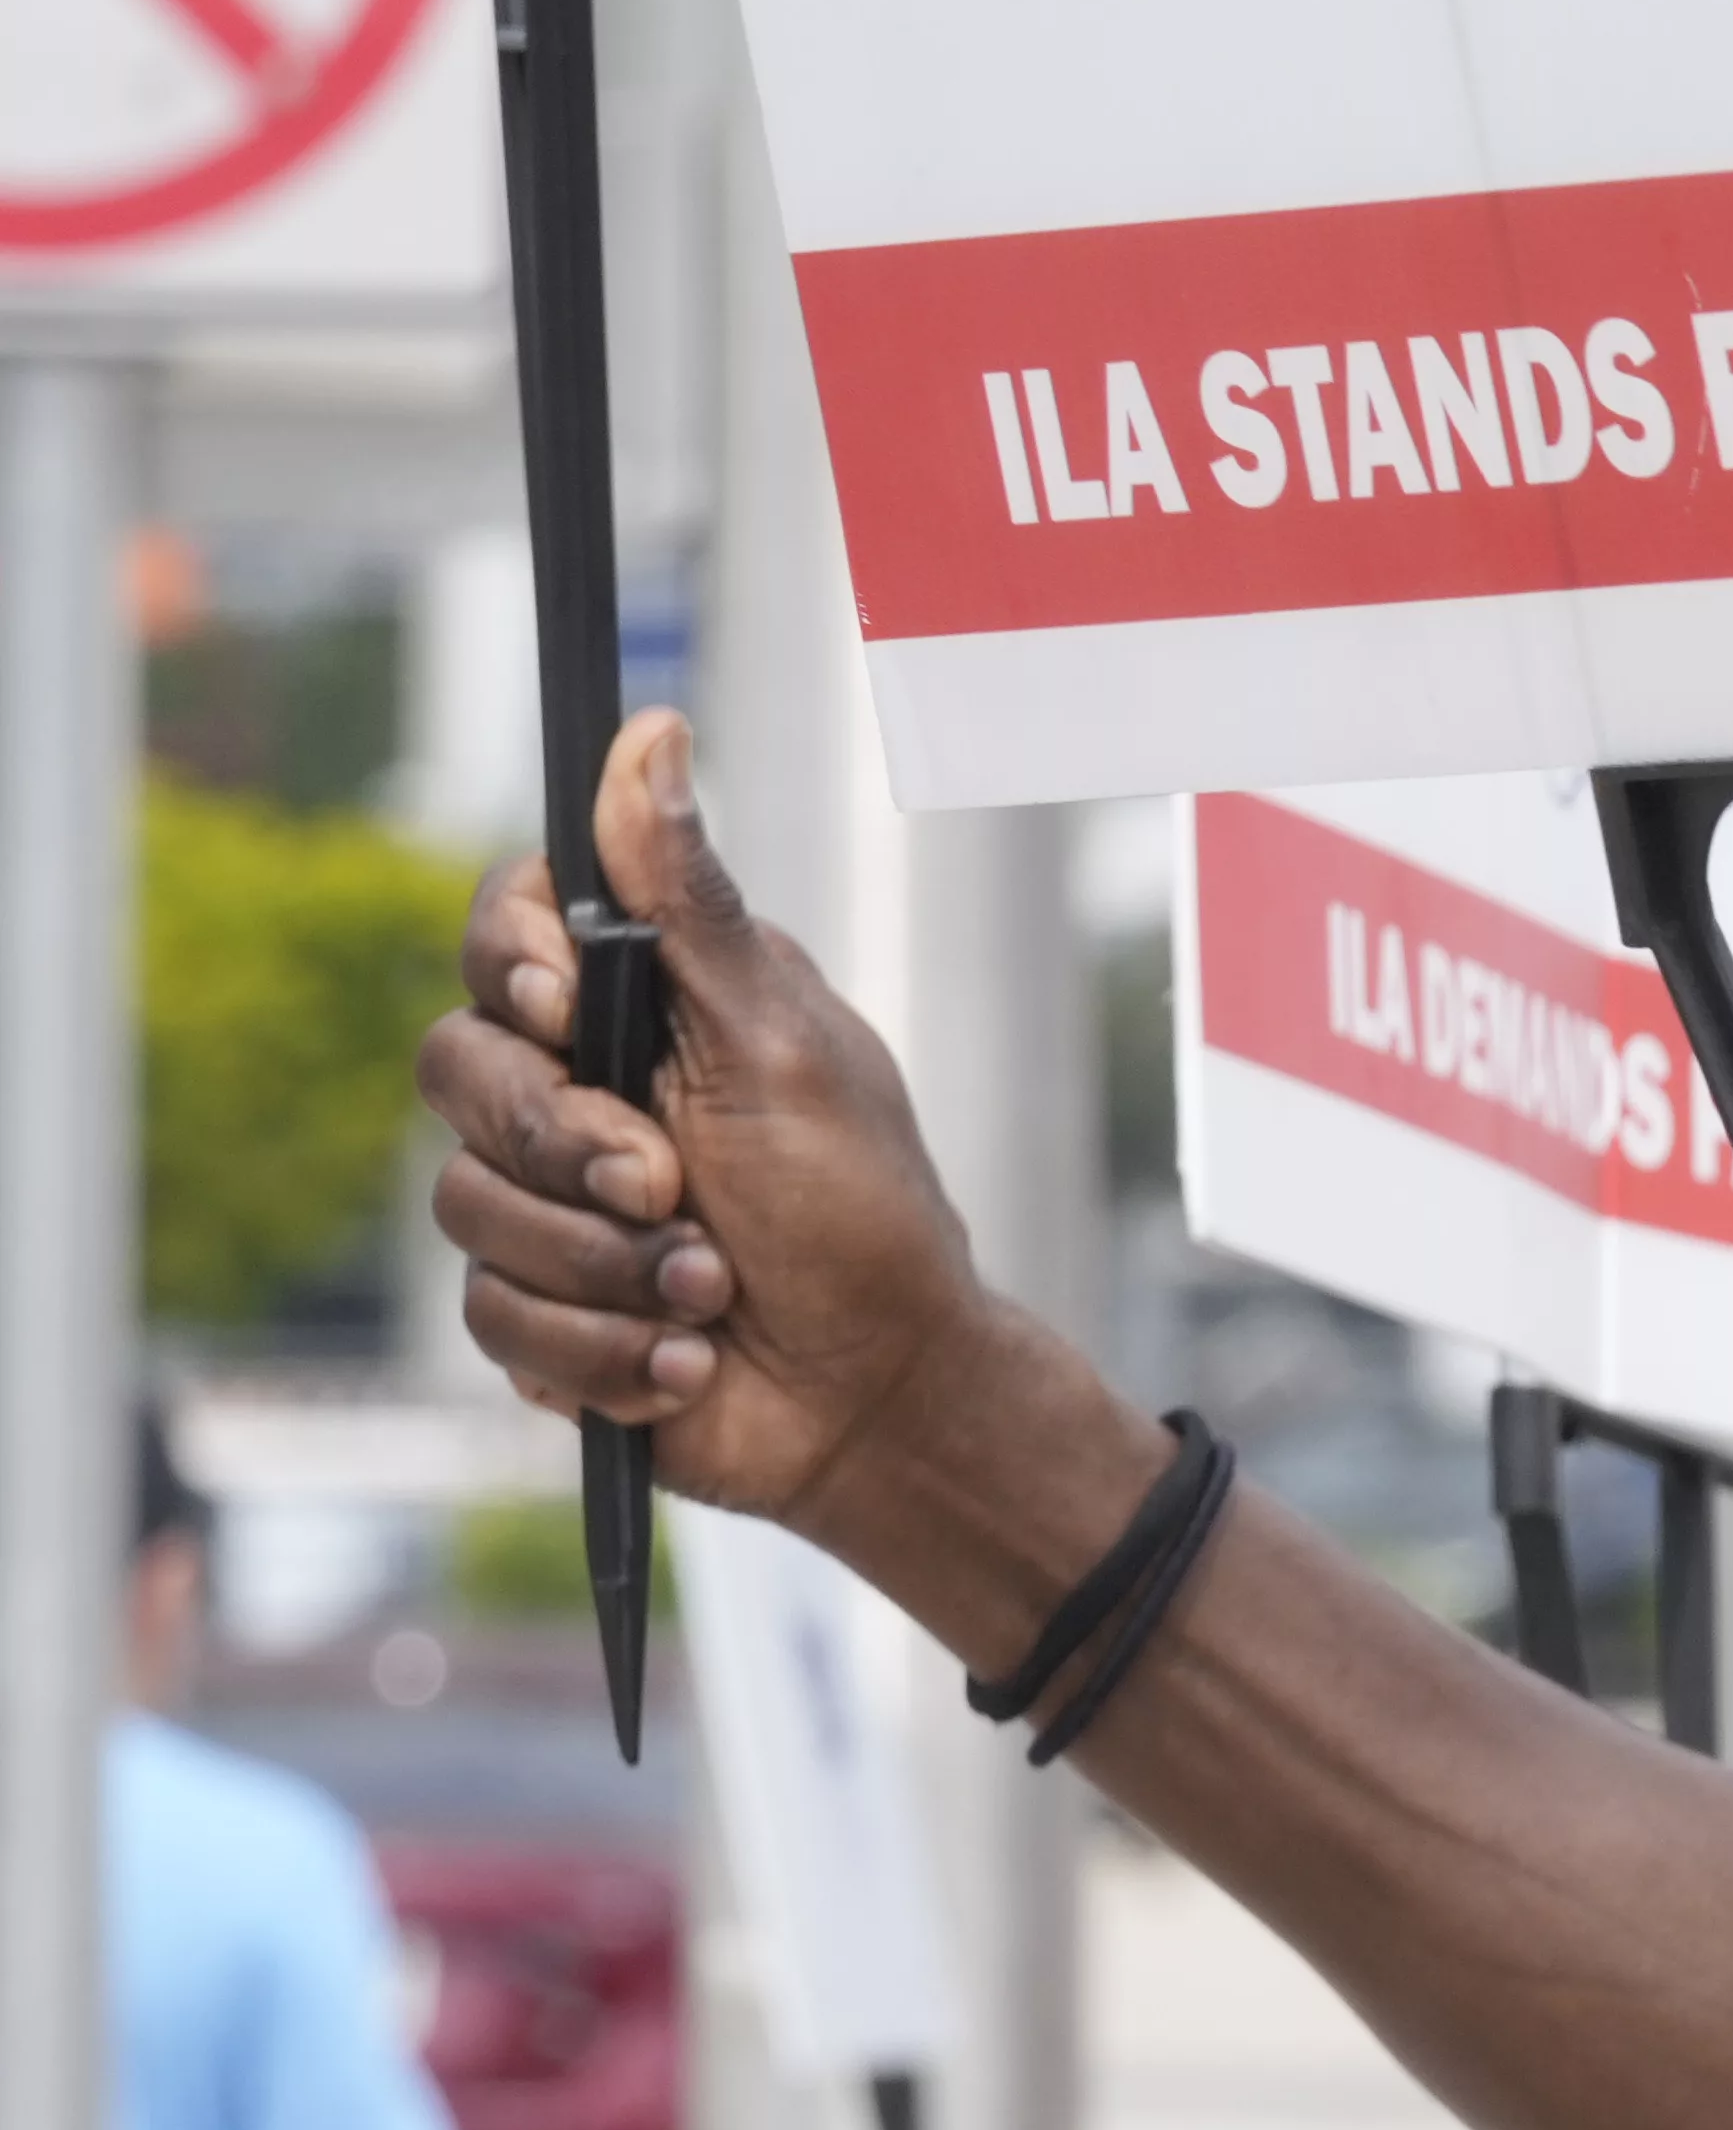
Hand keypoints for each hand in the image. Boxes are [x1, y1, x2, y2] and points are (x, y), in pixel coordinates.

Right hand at [419, 716, 1021, 1537]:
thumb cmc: (860, 1212)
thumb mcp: (785, 1043)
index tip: (568, 1003)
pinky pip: (493, 1319)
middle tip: (674, 1192)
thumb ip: (692, 903)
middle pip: (455, 1069)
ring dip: (604, 1268)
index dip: (511, 962)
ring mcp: (547, 1202)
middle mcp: (579, 1091)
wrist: (881, 1398)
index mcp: (643, 1009)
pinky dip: (602, 1350)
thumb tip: (654, 731)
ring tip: (713, 1292)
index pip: (504, 932)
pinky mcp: (536, 1307)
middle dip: (566, 1147)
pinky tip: (687, 1360)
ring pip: (466, 1206)